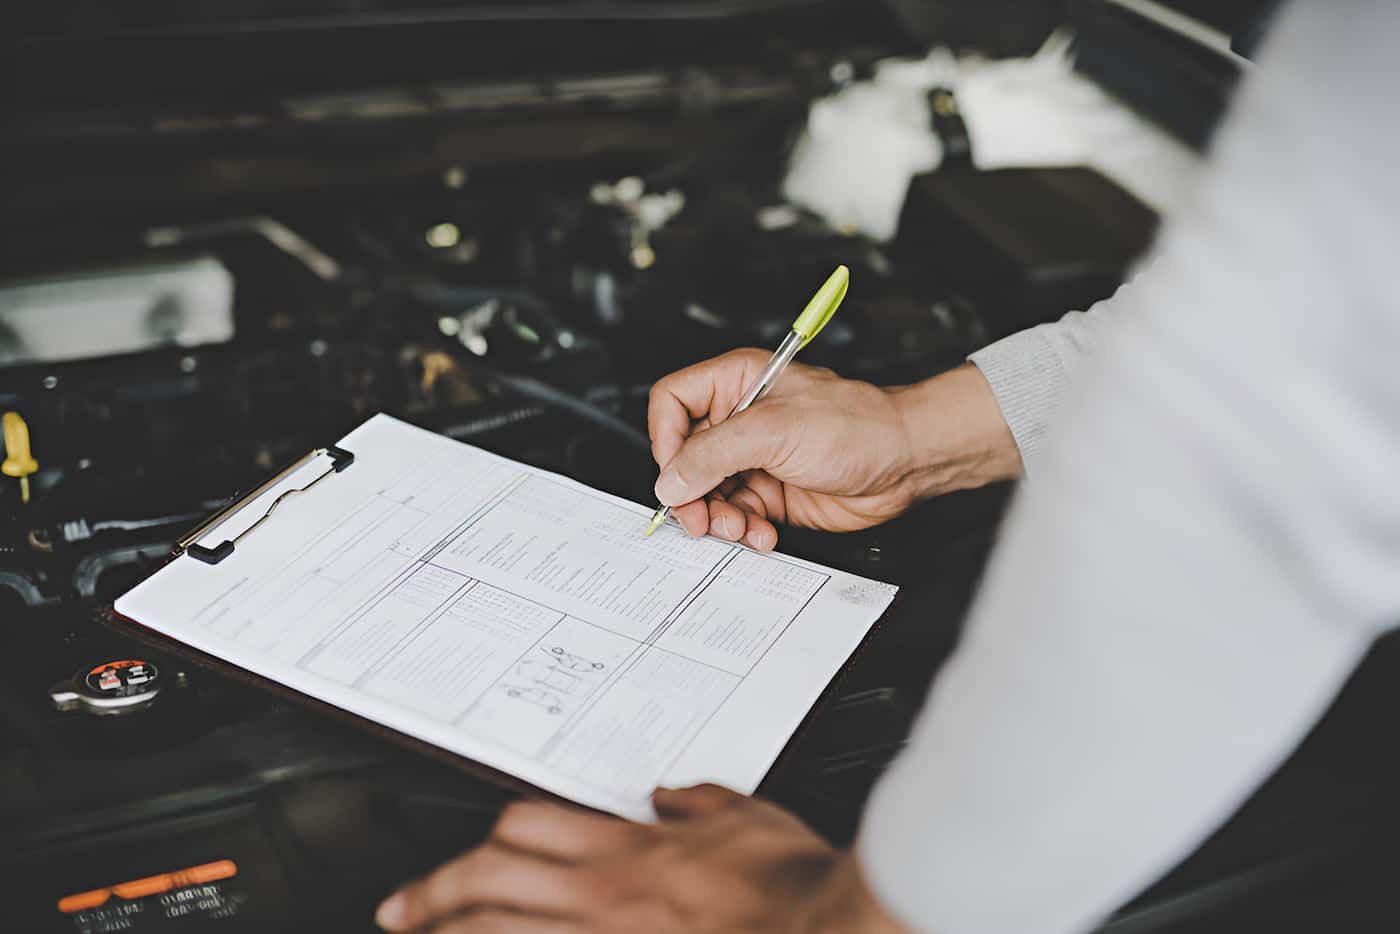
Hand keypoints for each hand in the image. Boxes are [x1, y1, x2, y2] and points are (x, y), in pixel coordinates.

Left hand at [375, 785, 905, 933]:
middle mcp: (600, 900)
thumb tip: (673, 796)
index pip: (528, 827)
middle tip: (397, 910)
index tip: (473, 851)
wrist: (823, 927)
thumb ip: (702, 803)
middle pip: (488, 883)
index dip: (489, 837)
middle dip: (431, 896)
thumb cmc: (790, 884)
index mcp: (627, 851)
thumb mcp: (748, 817)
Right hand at [647, 350, 1019, 548]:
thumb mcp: (774, 431)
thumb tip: (671, 479)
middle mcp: (740, 419)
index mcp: (736, 382)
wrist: (904, 463)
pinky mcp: (770, 491)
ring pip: (707, 493)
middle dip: (690, 493)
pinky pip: (736, 515)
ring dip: (717, 517)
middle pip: (684, 458)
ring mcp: (754, 457)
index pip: (672, 403)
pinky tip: (761, 532)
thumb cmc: (858, 425)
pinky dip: (743, 529)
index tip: (676, 473)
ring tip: (738, 527)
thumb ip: (714, 455)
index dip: (666, 440)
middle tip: (699, 518)